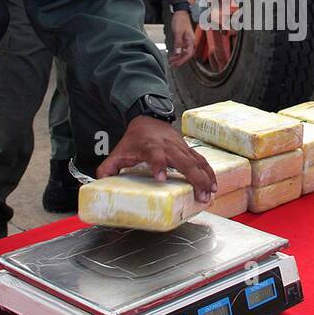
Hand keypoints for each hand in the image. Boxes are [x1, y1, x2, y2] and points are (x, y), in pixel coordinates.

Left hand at [98, 116, 217, 201]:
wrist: (148, 118)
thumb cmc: (135, 138)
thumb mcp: (119, 151)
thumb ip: (108, 167)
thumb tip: (99, 183)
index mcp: (151, 147)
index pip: (156, 155)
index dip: (158, 165)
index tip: (160, 178)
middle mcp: (169, 147)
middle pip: (184, 162)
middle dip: (194, 179)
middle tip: (199, 196)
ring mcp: (181, 148)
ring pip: (197, 162)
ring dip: (205, 178)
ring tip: (209, 194)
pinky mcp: (188, 150)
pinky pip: (201, 161)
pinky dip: (209, 173)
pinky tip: (213, 185)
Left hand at [169, 10, 195, 66]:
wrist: (180, 12)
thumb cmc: (180, 20)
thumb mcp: (178, 32)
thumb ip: (178, 43)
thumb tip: (178, 52)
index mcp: (191, 41)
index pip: (188, 54)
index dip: (182, 61)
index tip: (176, 65)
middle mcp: (190, 42)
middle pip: (186, 55)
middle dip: (179, 61)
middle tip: (172, 65)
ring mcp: (187, 41)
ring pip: (183, 52)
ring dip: (177, 57)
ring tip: (171, 61)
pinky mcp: (183, 39)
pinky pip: (181, 48)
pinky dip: (177, 52)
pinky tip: (172, 55)